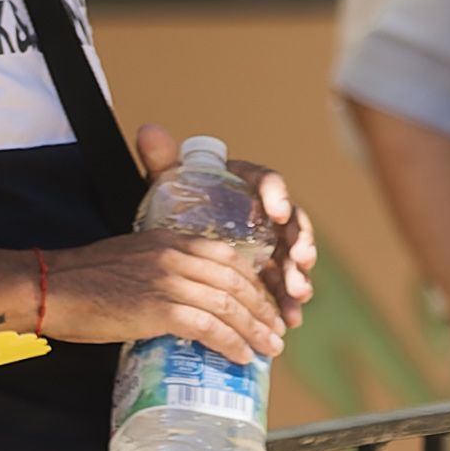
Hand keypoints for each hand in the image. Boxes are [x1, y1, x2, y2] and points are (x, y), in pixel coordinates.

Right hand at [38, 228, 288, 360]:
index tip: (263, 304)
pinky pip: (209, 328)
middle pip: (236, 282)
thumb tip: (183, 299)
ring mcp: (169, 281)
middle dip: (262, 310)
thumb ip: (161, 268)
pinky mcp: (160, 309)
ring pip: (228, 306)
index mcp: (170, 239)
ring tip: (268, 350)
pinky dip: (231, 344)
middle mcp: (175, 256)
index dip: (254, 283)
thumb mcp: (131, 258)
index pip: (228, 257)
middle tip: (275, 332)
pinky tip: (241, 357)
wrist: (51, 287)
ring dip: (255, 331)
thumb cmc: (84, 279)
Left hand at [130, 124, 316, 330]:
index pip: (267, 181)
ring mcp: (272, 243)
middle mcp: (267, 212)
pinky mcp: (269, 272)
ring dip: (299, 276)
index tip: (277, 211)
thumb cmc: (176, 203)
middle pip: (292, 223)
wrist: (175, 238)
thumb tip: (149, 131)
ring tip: (297, 294)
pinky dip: (288, 302)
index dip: (277, 194)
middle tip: (299, 258)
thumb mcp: (168, 183)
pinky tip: (290, 319)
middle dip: (300, 241)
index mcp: (247, 183)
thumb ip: (161, 159)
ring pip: (293, 258)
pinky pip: (284, 286)